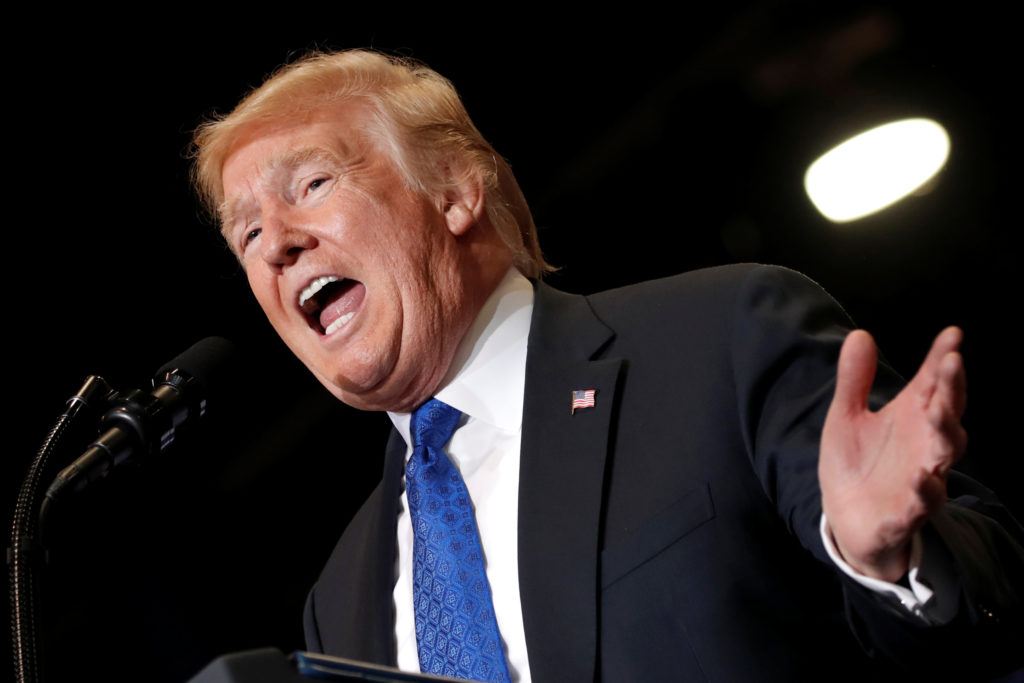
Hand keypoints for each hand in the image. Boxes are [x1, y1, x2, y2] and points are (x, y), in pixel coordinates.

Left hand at [819, 327, 966, 580]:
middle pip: (947, 414)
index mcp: (912, 417)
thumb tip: (860, 334)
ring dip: (945, 434)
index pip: (933, 384)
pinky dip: (924, 492)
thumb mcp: (846, 417)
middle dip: (952, 389)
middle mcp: (924, 445)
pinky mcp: (907, 513)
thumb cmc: (856, 463)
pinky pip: (922, 504)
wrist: (846, 519)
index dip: (943, 359)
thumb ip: (856, 379)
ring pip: (944, 456)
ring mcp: (921, 479)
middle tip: (952, 362)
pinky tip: (920, 478)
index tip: (952, 334)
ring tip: (937, 412)